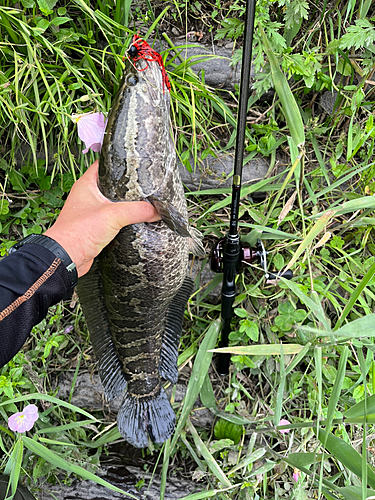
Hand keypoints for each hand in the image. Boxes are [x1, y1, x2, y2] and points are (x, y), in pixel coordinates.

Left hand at [44, 160, 159, 276]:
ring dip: (126, 204)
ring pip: (113, 203)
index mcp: (87, 185)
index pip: (104, 164)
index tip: (135, 160)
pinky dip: (123, 220)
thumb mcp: (113, 215)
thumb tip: (157, 210)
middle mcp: (88, 196)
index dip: (119, 161)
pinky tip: (134, 222)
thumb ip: (138, 210)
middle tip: (145, 183)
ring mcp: (91, 212)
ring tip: (143, 202)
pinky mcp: (95, 228)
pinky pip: (113, 220)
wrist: (66, 258)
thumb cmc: (77, 232)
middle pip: (112, 184)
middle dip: (128, 185)